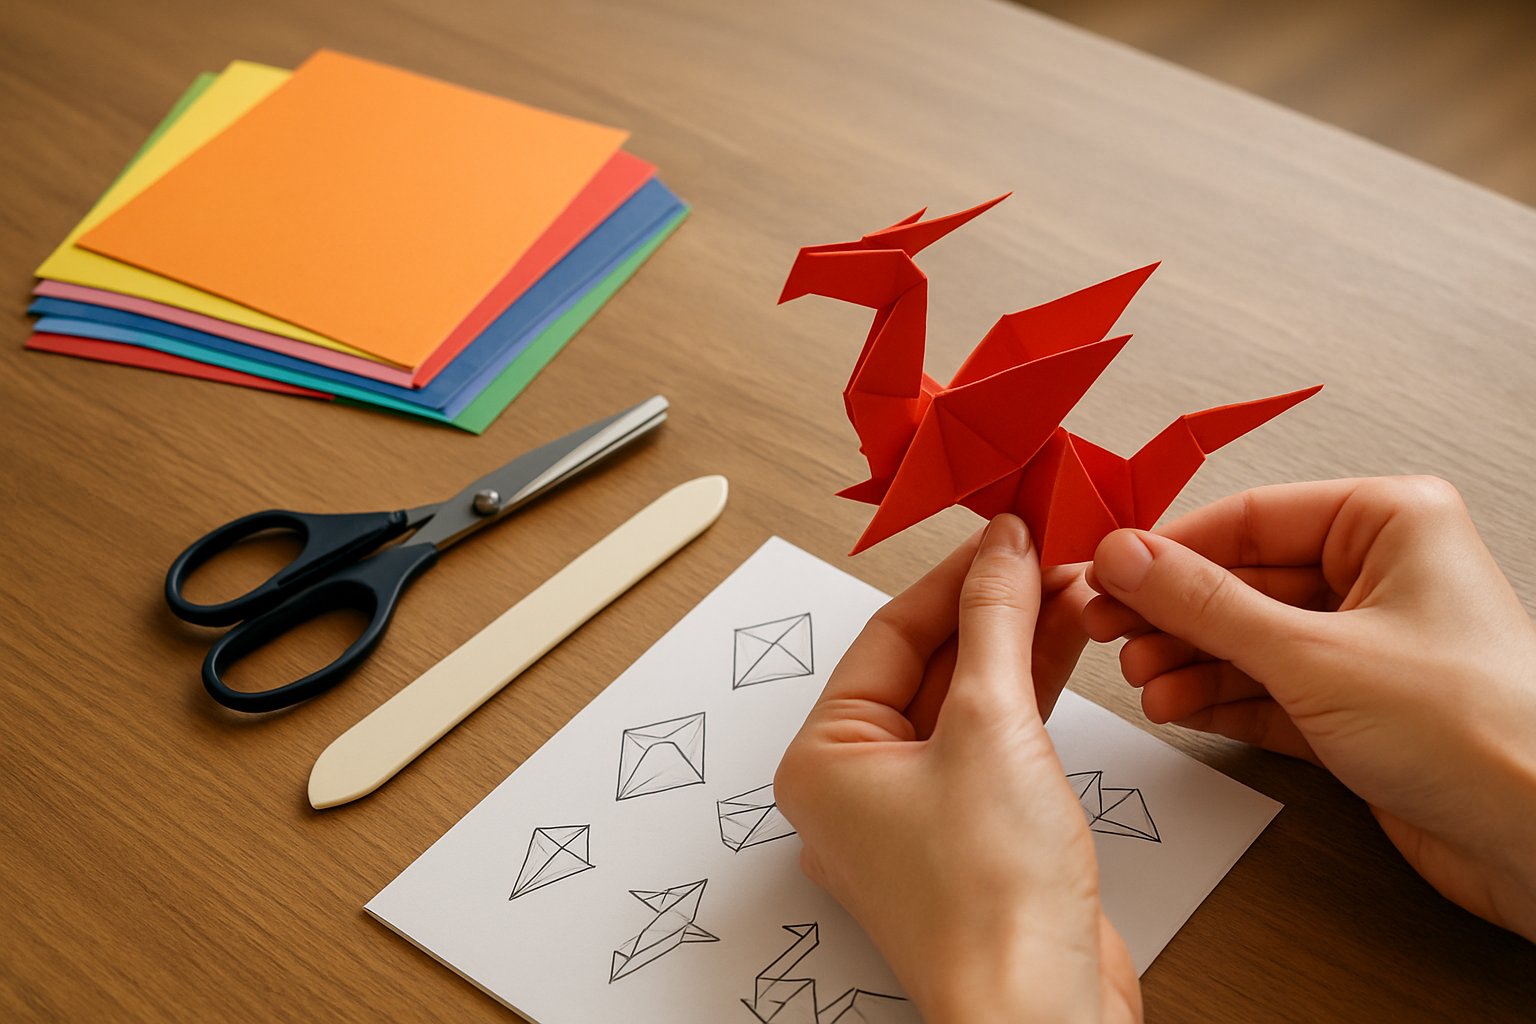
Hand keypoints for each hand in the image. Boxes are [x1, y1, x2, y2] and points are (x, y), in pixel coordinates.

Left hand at [775, 516, 1140, 1022]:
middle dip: (990, 608)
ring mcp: (914, 816)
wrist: (1039, 1006)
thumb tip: (1001, 551)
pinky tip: (1064, 646)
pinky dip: (1026, 696)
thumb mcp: (990, 724)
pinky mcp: (968, 837)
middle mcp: (857, 789)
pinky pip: (989, 743)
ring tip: (1068, 585)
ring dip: (1016, 645)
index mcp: (825, 761)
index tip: (1003, 532)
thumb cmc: (989, 897)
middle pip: (925, 666)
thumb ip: (994, 623)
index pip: (889, 635)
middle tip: (1043, 552)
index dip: (954, 576)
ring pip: (963, 703)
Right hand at [1084, 476, 1535, 940]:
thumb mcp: (1311, 654)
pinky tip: (1178, 705)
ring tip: (1145, 680)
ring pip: (1250, 637)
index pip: (1251, 517)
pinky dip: (1220, 698)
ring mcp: (1367, 643)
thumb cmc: (1476, 731)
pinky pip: (1268, 688)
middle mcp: (1381, 574)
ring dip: (1190, 660)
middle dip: (1174, 612)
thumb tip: (1127, 556)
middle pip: (1243, 578)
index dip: (1170, 547)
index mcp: (1391, 523)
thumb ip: (1206, 603)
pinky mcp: (1357, 707)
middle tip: (1109, 629)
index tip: (1107, 569)